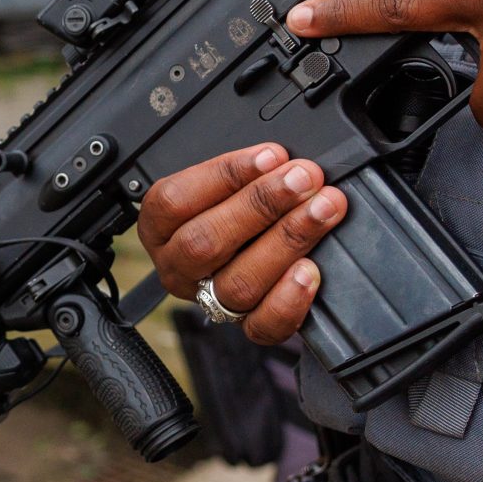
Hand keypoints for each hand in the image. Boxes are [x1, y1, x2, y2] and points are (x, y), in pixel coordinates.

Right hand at [137, 144, 346, 345]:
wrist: (248, 251)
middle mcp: (177, 265)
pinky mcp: (243, 324)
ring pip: (238, 283)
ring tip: (322, 210)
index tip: (271, 156)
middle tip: (302, 179)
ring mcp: (207, 298)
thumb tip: (284, 159)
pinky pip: (261, 325)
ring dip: (286, 240)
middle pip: (205, 241)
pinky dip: (288, 299)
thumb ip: (246, 171)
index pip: (177, 200)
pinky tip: (310, 270)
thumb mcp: (226, 182)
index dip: (225, 175)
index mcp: (159, 225)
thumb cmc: (234, 208)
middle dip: (261, 205)